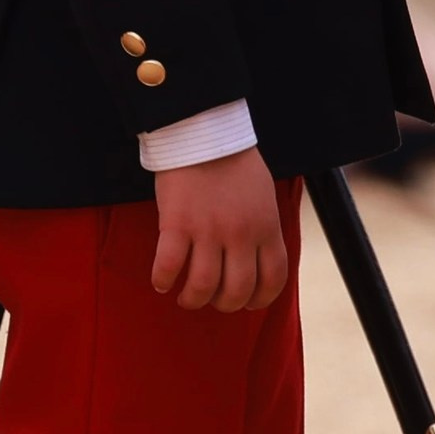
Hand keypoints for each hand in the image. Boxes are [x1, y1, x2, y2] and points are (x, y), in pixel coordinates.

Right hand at [152, 149, 288, 312]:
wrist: (202, 129)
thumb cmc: (233, 160)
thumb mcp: (263, 196)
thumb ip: (263, 228)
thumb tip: (257, 260)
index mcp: (266, 226)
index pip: (273, 279)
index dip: (261, 300)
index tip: (248, 303)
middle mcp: (240, 233)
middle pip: (237, 290)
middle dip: (224, 304)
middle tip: (212, 300)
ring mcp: (208, 230)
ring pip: (203, 286)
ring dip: (193, 299)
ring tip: (185, 298)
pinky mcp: (177, 223)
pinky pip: (169, 266)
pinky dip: (163, 279)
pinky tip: (161, 281)